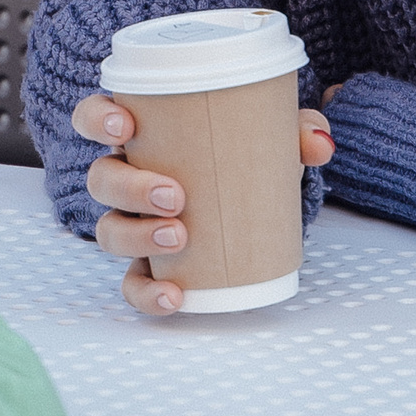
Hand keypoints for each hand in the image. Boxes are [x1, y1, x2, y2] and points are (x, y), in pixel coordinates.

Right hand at [69, 92, 335, 317]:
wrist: (256, 202)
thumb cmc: (246, 153)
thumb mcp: (271, 134)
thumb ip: (295, 129)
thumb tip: (319, 142)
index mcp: (143, 134)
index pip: (96, 118)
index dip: (97, 118)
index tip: (124, 124)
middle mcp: (128, 178)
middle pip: (102, 179)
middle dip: (131, 187)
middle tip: (175, 195)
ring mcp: (134, 223)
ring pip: (109, 229)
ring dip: (137, 235)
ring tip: (179, 236)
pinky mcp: (150, 265)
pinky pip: (133, 282)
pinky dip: (147, 293)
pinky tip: (174, 296)